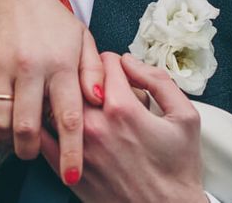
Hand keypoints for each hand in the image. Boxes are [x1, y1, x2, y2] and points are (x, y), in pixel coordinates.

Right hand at [0, 0, 103, 182]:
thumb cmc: (51, 18)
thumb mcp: (82, 38)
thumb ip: (94, 71)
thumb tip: (98, 100)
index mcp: (62, 63)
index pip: (69, 116)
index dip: (71, 152)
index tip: (73, 175)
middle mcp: (31, 66)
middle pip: (27, 127)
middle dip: (31, 150)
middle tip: (34, 151)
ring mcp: (2, 66)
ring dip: (6, 137)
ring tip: (15, 134)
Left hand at [41, 53, 205, 202]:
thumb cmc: (178, 170)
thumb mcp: (186, 117)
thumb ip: (159, 80)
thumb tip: (131, 61)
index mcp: (123, 108)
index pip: (105, 61)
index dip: (117, 63)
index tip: (122, 74)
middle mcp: (95, 125)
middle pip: (79, 77)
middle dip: (92, 77)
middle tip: (106, 89)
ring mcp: (78, 148)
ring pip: (59, 101)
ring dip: (71, 97)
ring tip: (88, 105)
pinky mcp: (66, 169)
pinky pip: (45, 134)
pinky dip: (52, 122)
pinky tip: (67, 124)